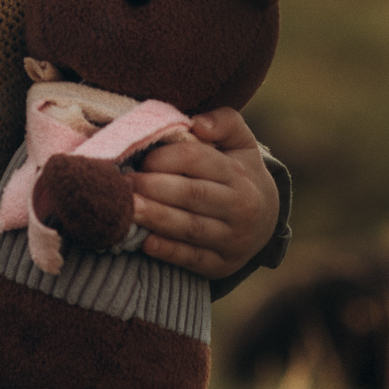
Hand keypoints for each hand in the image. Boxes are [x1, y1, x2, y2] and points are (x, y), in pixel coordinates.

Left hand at [130, 109, 280, 280]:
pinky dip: (168, 251)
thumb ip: (224, 122)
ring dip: (156, 219)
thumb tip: (198, 125)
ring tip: (127, 210)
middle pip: (192, 194)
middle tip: (123, 184)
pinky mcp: (222, 265)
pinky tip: (145, 242)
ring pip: (190, 228)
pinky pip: (193, 259)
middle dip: (153, 188)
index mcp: (239, 174)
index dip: (164, 158)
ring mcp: (233, 239)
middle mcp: (240, 207)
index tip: (141, 159)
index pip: (197, 160)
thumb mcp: (241, 142)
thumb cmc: (240, 173)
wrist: (265, 220)